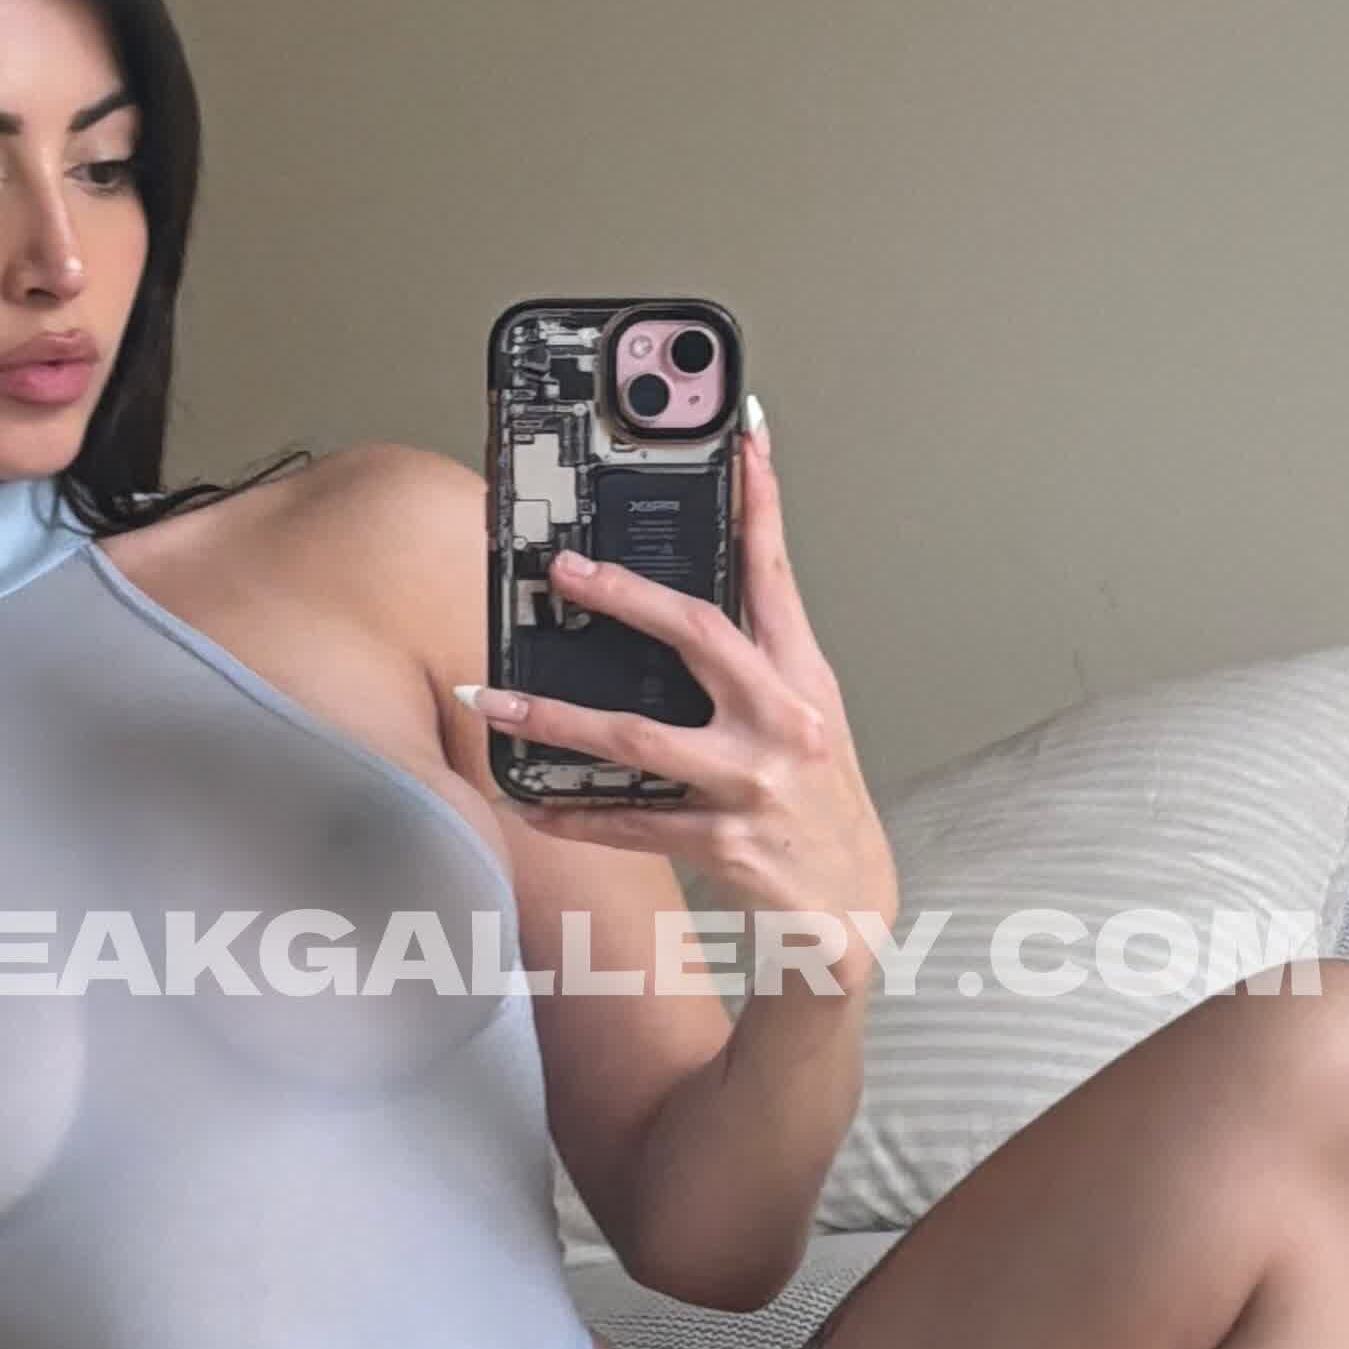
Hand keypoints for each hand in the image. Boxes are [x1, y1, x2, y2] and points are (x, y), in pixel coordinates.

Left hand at [470, 418, 896, 972]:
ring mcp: (754, 782)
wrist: (852, 913)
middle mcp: (785, 721)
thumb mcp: (806, 722)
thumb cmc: (820, 808)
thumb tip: (679, 611)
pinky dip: (573, 812)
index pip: (776, 573)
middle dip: (624, 593)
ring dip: (554, 714)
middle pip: (697, 634)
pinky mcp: (725, 842)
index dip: (760, 500)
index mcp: (805, 679)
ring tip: (496, 695)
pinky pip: (628, 818)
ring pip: (636, 735)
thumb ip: (755, 664)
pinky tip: (528, 802)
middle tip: (563, 567)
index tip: (742, 435)